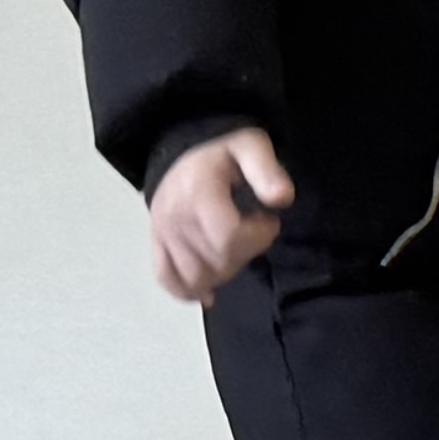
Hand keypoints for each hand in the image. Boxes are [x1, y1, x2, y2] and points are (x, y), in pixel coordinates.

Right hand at [146, 126, 290, 305]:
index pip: (228, 237)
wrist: (180, 155)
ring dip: (223, 272)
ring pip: (196, 278)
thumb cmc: (222, 155)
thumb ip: (266, 170)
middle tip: (251, 232)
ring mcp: (161, 234)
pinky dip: (189, 291)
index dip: (257, 236)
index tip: (267, 221)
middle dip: (245, 252)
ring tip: (233, 247)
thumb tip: (282, 198)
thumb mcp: (250, 147)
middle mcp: (174, 216)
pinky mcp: (155, 245)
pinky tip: (208, 292)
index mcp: (197, 191)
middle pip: (216, 261)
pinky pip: (168, 280)